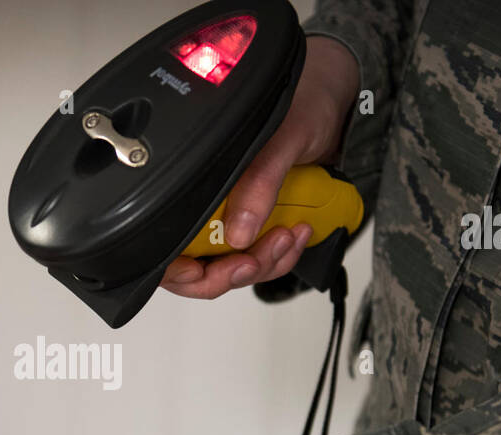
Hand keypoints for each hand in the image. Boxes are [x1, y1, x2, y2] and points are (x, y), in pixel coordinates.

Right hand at [163, 35, 359, 298]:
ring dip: (264, 263)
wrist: (334, 96)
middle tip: (258, 256)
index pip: (166, 246)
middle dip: (232, 271)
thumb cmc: (301, 99)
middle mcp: (206, 201)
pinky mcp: (258, 221)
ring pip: (232, 267)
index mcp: (194, 179)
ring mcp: (232, 215)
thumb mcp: (280, 136)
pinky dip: (280, 255)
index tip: (208, 271)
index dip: (179, 271)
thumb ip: (258, 182)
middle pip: (197, 267)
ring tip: (289, 235)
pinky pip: (261, 258)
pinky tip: (297, 232)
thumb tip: (237, 233)